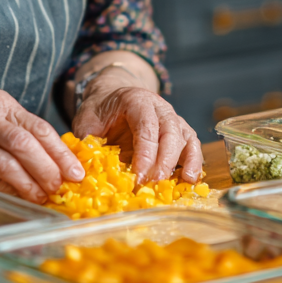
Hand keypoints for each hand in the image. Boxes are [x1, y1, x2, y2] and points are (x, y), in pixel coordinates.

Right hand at [0, 89, 83, 203]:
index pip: (39, 127)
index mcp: (0, 102)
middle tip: (60, 188)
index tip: (76, 172)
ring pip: (6, 163)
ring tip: (41, 197)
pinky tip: (15, 198)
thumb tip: (55, 161)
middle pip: (25, 144)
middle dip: (48, 170)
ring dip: (28, 184)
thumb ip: (16, 130)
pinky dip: (3, 190)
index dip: (61, 153)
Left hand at [72, 78, 202, 184]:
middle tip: (155, 185)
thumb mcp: (86, 121)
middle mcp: (160, 107)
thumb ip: (87, 142)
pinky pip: (193, 145)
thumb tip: (86, 170)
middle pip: (170, 132)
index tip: (139, 176)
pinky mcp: (180, 132)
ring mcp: (173, 118)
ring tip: (184, 183)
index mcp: (136, 100)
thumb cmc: (100, 112)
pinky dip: (195, 162)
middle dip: (164, 161)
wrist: (112, 98)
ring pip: (186, 137)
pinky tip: (191, 179)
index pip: (146, 126)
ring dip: (187, 161)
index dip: (145, 152)